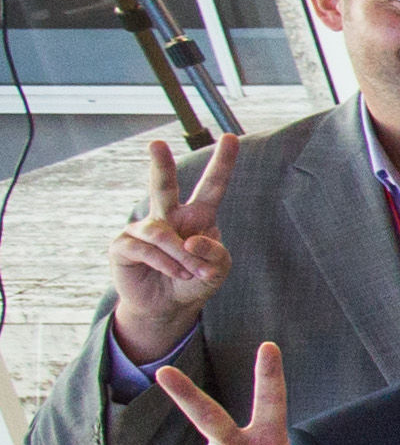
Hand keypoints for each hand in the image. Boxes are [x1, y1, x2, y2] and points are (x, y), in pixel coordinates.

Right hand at [106, 132, 233, 355]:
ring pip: (161, 233)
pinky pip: (147, 249)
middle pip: (163, 186)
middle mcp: (168, 217)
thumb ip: (215, 254)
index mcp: (197, 217)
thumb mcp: (218, 270)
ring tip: (190, 272)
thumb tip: (190, 239)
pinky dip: (167, 264)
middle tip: (156, 144)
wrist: (168, 307)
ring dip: (181, 256)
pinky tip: (176, 274)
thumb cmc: (195, 281)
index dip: (223, 163)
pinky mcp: (123, 246)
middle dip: (160, 164)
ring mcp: (143, 229)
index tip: (231, 137)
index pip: (212, 186)